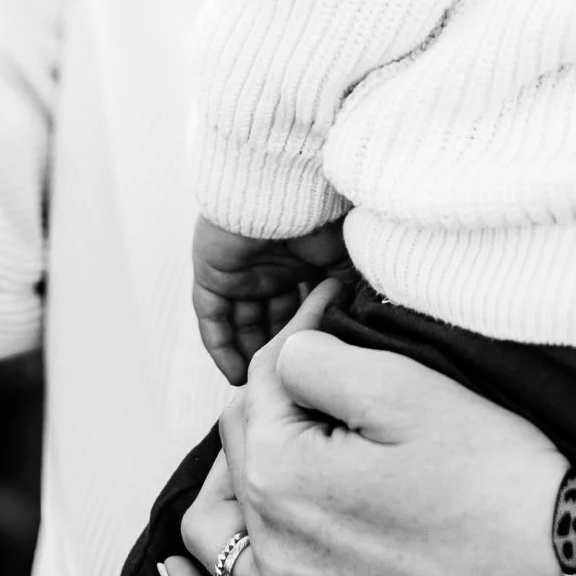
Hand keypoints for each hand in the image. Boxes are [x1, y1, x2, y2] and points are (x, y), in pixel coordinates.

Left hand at [158, 288, 575, 575]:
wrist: (565, 574)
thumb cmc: (494, 476)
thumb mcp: (406, 386)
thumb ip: (318, 359)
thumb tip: (283, 352)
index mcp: (281, 478)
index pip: (257, 390)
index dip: (295, 344)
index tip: (335, 315)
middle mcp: (275, 553)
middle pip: (236, 458)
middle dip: (268, 408)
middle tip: (326, 375)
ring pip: (222, 541)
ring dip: (226, 490)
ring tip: (258, 453)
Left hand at [190, 210, 348, 381]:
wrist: (287, 187)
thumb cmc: (322, 214)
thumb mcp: (347, 260)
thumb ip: (350, 291)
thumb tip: (363, 325)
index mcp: (301, 256)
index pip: (301, 306)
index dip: (306, 337)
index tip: (314, 370)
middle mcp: (270, 263)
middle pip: (270, 316)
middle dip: (278, 350)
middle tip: (287, 386)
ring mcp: (240, 268)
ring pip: (241, 321)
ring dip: (248, 354)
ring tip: (260, 389)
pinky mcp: (212, 271)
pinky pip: (212, 316)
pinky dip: (221, 346)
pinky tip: (233, 373)